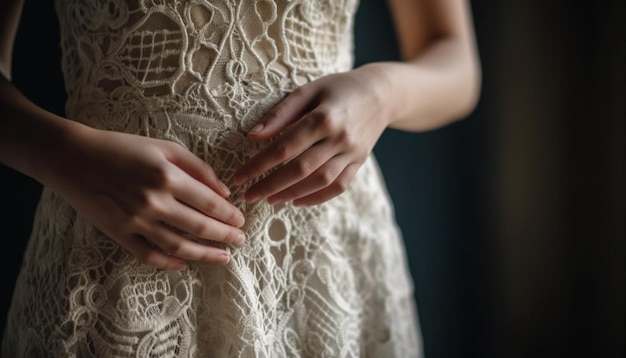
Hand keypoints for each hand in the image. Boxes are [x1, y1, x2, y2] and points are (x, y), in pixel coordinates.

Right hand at [48, 126, 244, 269]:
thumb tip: (224, 191)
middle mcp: (154, 201)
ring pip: (178, 246)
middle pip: (199, 226)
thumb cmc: (122, 148)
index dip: (229, 214)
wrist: (73, 158)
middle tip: (240, 240)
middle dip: (225, 236)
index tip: (241, 221)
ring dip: (205, 254)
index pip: (209, 202)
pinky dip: (170, 263)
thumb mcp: (163, 147)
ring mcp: (136, 221)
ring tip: (223, 257)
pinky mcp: (119, 234)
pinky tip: (186, 263)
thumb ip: (197, 167)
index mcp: (167, 176)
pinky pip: (149, 256)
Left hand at [234, 66, 390, 205]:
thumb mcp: (308, 90)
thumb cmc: (339, 88)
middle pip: (300, 169)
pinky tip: (297, 200)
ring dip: (292, 194)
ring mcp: (352, 153)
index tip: (239, 177)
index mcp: (324, 118)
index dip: (258, 165)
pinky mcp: (359, 163)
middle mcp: (340, 138)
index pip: (284, 147)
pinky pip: (338, 187)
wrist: (382, 94)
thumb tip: (253, 135)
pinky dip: (317, 197)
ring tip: (270, 199)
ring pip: (320, 181)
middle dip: (271, 185)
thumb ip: (280, 113)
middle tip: (248, 195)